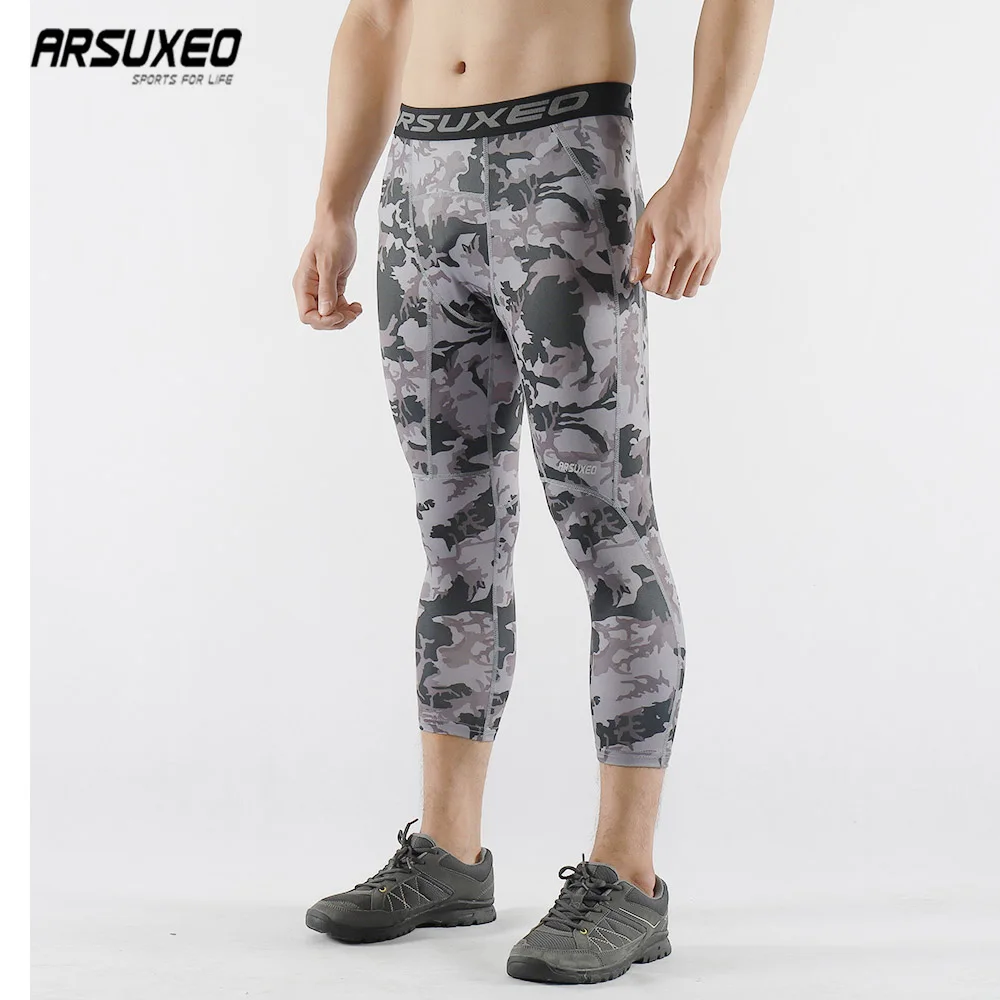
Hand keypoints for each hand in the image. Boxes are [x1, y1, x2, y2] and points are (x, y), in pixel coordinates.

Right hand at [292, 216, 362, 329]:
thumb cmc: (331, 238)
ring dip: (344, 316)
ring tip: (357, 309)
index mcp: (303, 284)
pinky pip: (337, 306)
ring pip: (329, 314)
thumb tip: (325, 312)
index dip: (323, 320)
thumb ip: (327, 289)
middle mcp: (309, 289)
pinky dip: (347, 309)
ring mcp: (320, 289)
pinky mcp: (332, 286)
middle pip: (318, 318)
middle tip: (351, 314)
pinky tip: (357, 306)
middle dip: (336, 320)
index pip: (307, 315)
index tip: (340, 315)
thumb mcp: (330, 264)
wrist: (338, 224)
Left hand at [629, 171, 721, 298]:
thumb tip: (635, 276)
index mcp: (670, 248)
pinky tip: (685, 268)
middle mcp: (690, 254)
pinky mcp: (715, 251)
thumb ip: (639, 254)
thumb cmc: (671, 200)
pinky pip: (706, 279)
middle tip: (657, 277)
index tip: (646, 277)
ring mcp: (705, 254)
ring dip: (678, 287)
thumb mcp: (646, 225)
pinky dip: (694, 280)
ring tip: (671, 274)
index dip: (648, 285)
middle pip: (675, 293)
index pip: (659, 286)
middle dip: (661, 289)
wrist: (697, 183)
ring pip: (691, 290)